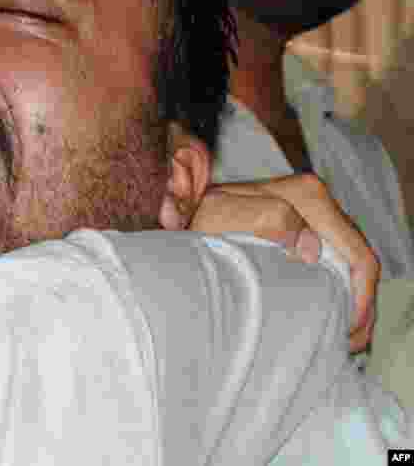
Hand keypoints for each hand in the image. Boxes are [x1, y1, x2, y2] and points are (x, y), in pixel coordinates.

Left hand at [190, 174, 378, 352]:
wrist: (178, 213)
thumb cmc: (196, 218)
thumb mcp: (221, 215)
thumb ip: (266, 219)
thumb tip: (312, 248)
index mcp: (306, 195)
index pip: (357, 254)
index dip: (360, 299)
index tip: (345, 332)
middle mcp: (316, 199)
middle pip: (360, 261)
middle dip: (361, 305)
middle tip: (348, 342)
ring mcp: (311, 212)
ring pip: (350, 263)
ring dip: (351, 301)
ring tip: (342, 337)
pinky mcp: (304, 225)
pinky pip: (335, 261)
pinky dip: (338, 291)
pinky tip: (330, 317)